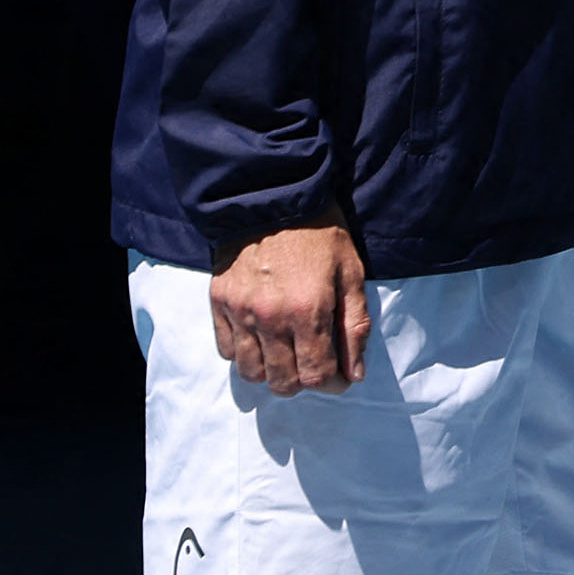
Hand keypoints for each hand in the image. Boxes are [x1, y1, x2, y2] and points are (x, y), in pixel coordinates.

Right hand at [210, 225, 372, 395]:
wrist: (271, 191)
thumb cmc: (319, 231)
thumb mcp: (350, 272)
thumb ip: (354, 326)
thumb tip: (354, 374)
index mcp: (308, 310)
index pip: (316, 377)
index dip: (332, 383)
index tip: (339, 373)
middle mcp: (269, 317)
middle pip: (282, 382)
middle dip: (303, 380)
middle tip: (312, 360)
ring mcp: (239, 310)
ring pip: (251, 372)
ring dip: (271, 372)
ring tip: (285, 353)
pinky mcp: (218, 300)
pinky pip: (226, 350)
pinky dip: (243, 353)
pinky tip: (259, 337)